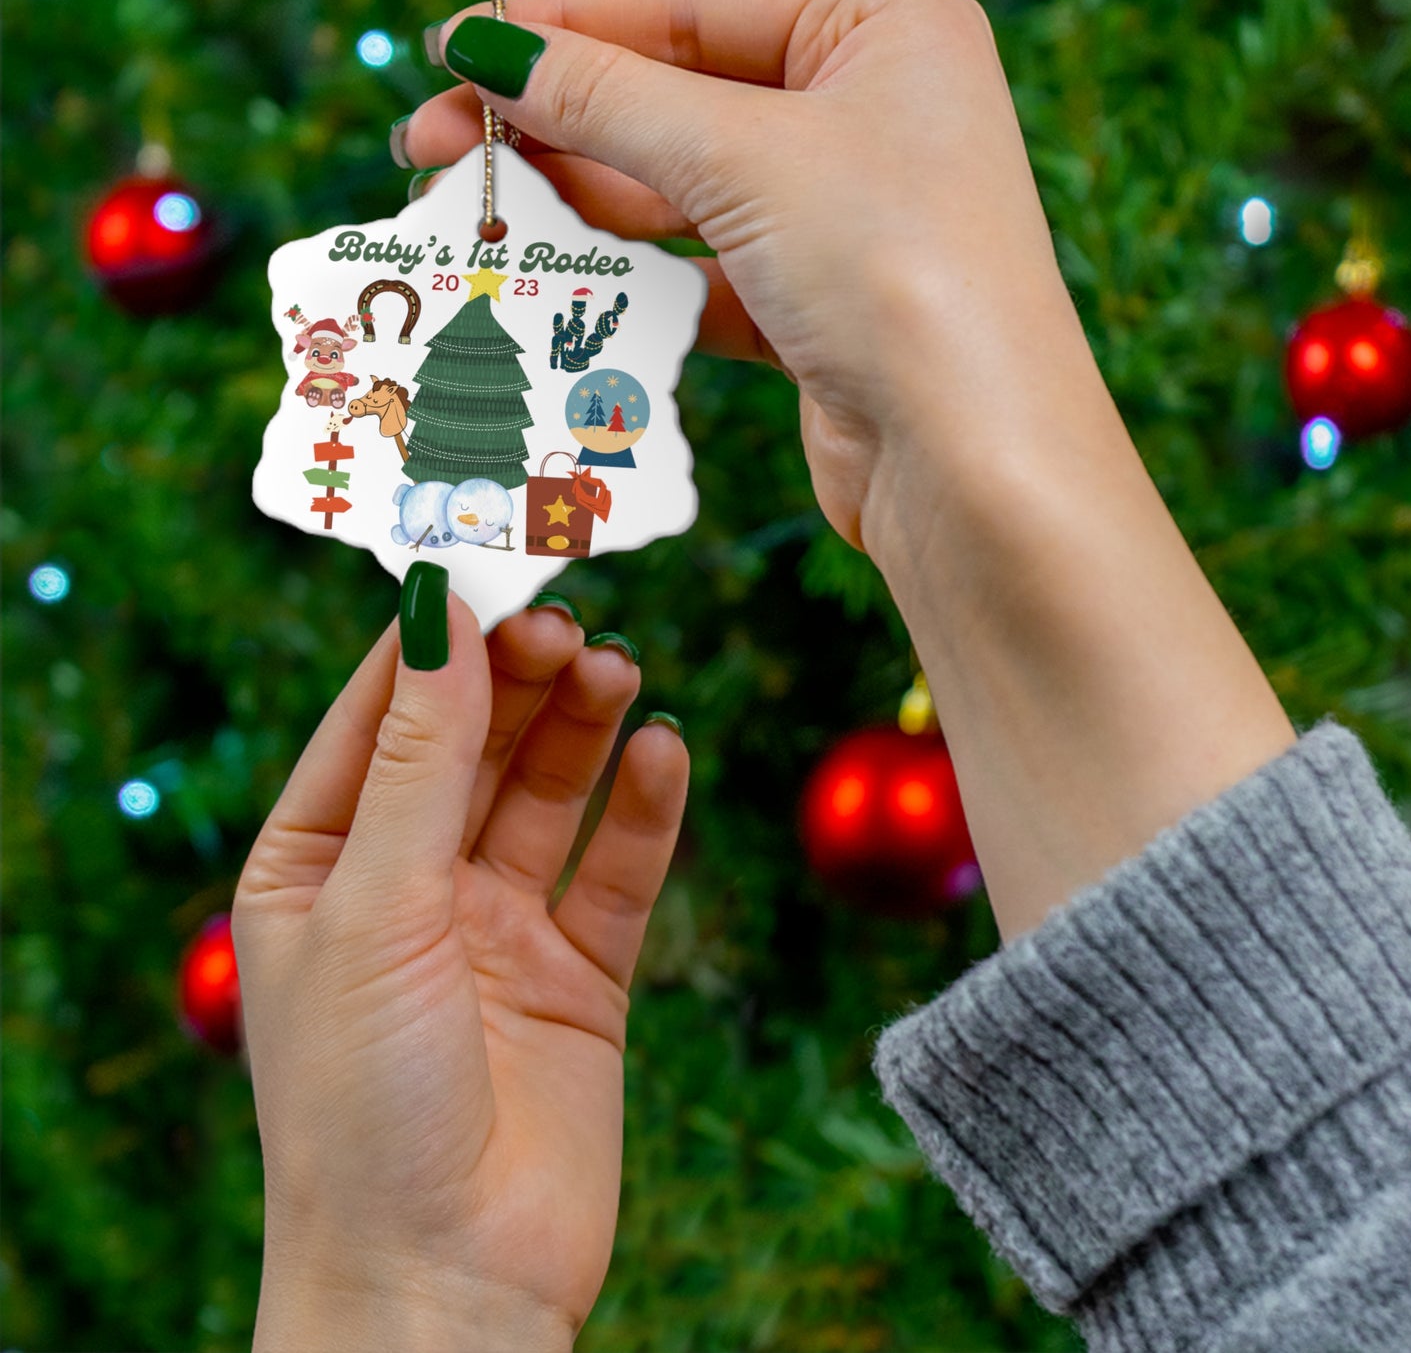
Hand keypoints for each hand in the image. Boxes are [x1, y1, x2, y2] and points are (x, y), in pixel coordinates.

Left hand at [232, 596, 686, 1348]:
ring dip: (584, 727)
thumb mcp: (376, 908)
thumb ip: (420, 759)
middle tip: (571, 617)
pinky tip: (664, 752)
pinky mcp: (580, 975)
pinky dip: (644, 809)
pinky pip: (617, 870)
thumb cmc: (363, 1106)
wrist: (445, 1286)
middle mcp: (409, 886)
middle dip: (520, 677)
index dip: (434, 638)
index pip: (379, 716)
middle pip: (474, 743)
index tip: (490, 557)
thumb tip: (440, 611)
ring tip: (619, 669)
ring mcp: (498, 929)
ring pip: (549, 793)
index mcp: (319, 865)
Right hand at [403, 0, 1085, 550]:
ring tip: (479, 211)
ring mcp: (846, 216)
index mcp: (882, 30)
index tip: (453, 50)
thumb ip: (609, 99)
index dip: (561, 26)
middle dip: (556, 122)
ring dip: (583, 203)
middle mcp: (871, 112)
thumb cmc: (896, 275)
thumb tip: (488, 50)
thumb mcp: (744, 158)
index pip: (689, 5)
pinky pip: (705, 272)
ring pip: (684, 190)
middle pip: (678, 97)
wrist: (973, 467)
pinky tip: (562, 283)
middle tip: (431, 144)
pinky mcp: (820, 309)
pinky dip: (636, 280)